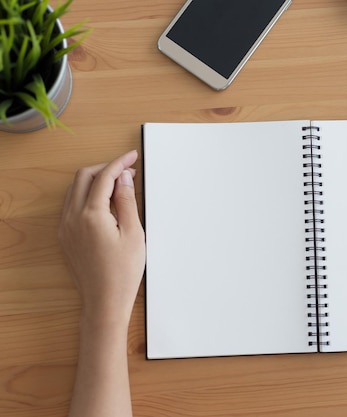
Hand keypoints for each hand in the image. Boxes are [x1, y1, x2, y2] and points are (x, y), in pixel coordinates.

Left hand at [59, 150, 145, 326]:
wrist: (104, 301)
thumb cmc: (123, 273)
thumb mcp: (134, 233)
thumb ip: (127, 202)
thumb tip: (124, 179)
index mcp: (91, 215)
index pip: (104, 177)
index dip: (120, 163)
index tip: (132, 157)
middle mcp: (73, 218)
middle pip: (84, 178)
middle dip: (106, 169)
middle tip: (128, 171)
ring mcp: (66, 227)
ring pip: (75, 190)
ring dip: (95, 181)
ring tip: (119, 186)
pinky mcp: (66, 236)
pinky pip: (72, 205)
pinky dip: (87, 195)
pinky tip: (105, 203)